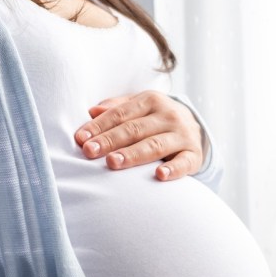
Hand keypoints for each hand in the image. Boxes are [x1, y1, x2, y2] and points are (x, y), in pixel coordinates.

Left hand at [74, 90, 205, 181]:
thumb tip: (92, 111)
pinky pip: (183, 163)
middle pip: (134, 129)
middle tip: (90, 151)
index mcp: (151, 101)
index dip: (99, 126)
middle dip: (110, 140)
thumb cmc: (156, 119)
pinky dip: (173, 169)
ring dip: (133, 155)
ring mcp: (182, 135)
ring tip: (113, 162)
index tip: (80, 138)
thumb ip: (116, 109)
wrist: (195, 128)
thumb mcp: (139, 108)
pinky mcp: (194, 155)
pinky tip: (160, 176)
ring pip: (154, 145)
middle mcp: (168, 116)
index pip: (120, 114)